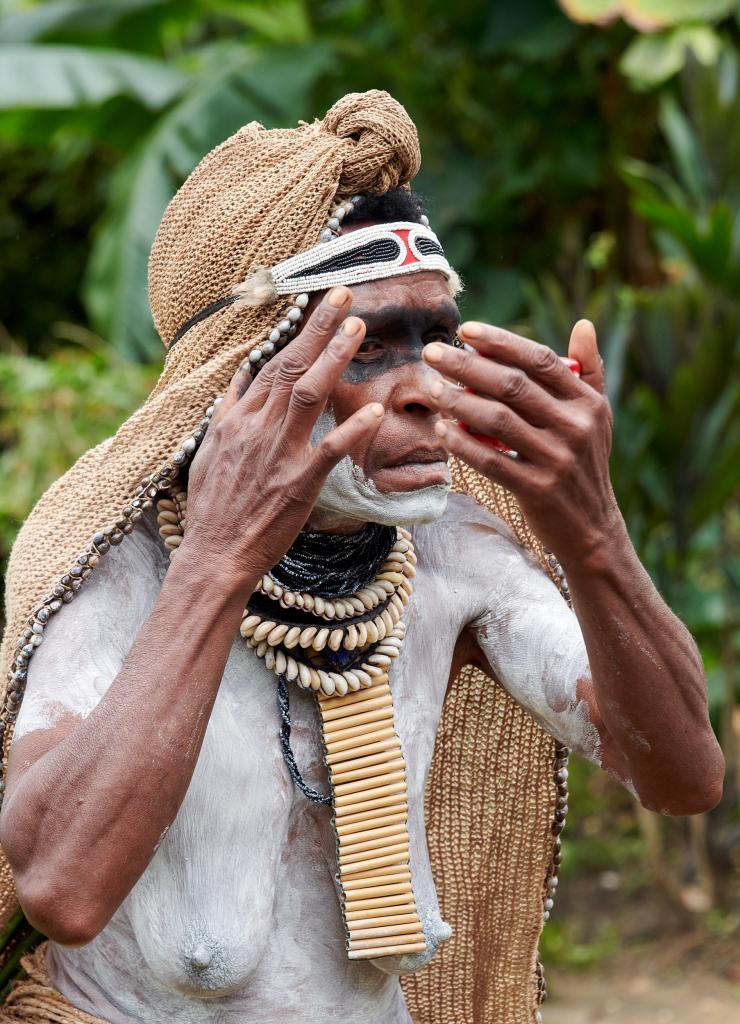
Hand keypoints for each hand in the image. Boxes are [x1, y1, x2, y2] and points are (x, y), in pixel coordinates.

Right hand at [181, 287, 382, 582]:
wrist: (215, 555)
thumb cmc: (214, 508)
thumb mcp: (208, 452)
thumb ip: (227, 414)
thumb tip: (237, 381)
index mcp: (237, 420)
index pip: (271, 366)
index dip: (298, 333)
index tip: (318, 307)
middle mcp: (257, 429)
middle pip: (291, 366)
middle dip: (318, 328)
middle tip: (344, 295)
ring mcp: (278, 454)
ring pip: (308, 394)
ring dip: (334, 358)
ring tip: (356, 328)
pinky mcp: (298, 483)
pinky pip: (330, 450)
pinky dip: (353, 429)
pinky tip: (376, 410)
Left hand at [422, 319, 620, 563]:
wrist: (592, 528)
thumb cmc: (585, 464)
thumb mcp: (597, 417)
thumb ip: (588, 370)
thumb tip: (584, 324)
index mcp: (587, 402)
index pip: (540, 360)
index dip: (501, 342)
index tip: (466, 330)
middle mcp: (575, 427)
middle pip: (512, 386)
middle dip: (467, 365)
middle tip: (432, 352)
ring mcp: (557, 459)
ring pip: (497, 421)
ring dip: (458, 401)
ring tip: (431, 389)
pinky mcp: (537, 489)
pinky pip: (491, 461)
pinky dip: (463, 445)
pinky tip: (441, 431)